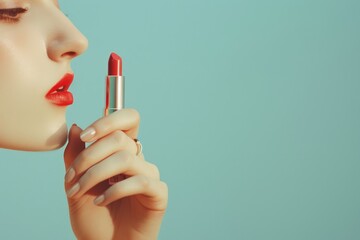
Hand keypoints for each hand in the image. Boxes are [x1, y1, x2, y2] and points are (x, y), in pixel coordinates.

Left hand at [63, 109, 167, 239]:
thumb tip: (77, 126)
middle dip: (90, 155)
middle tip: (72, 176)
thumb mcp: (76, 184)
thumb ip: (76, 156)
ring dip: (96, 174)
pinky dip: (115, 191)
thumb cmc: (94, 218)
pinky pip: (140, 181)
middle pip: (120, 138)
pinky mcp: (158, 193)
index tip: (85, 136)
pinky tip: (100, 201)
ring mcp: (149, 175)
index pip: (128, 120)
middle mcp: (138, 160)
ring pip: (126, 159)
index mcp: (121, 152)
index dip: (108, 121)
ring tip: (79, 191)